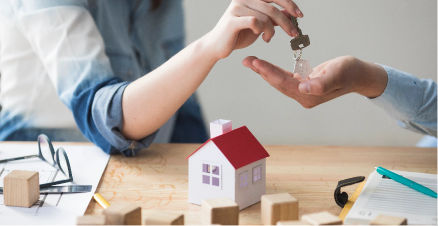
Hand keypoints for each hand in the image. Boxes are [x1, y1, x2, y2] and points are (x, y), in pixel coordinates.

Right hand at [205, 0, 302, 59]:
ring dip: (271, 31)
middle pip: (272, 8)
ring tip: (268, 38)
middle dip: (286, 22)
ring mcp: (236, 8)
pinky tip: (259, 36)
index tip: (300, 15)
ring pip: (265, 17)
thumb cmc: (238, 34)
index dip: (289, 4)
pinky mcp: (232, 21)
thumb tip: (290, 13)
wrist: (218, 46)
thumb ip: (272, 17)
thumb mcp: (260, 24)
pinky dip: (261, 30)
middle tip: (293, 33)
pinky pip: (254, 22)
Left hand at [242, 56, 387, 107]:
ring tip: (251, 61)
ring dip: (264, 71)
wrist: (358, 74)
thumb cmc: (350, 72)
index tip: (256, 63)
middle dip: (261, 71)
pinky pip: (284, 77)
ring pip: (279, 80)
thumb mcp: (338, 74)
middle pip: (278, 83)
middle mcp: (303, 96)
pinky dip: (273, 70)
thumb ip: (322, 83)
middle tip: (247, 60)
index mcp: (309, 96)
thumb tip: (304, 88)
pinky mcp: (303, 85)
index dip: (269, 73)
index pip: (284, 84)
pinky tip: (264, 66)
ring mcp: (302, 92)